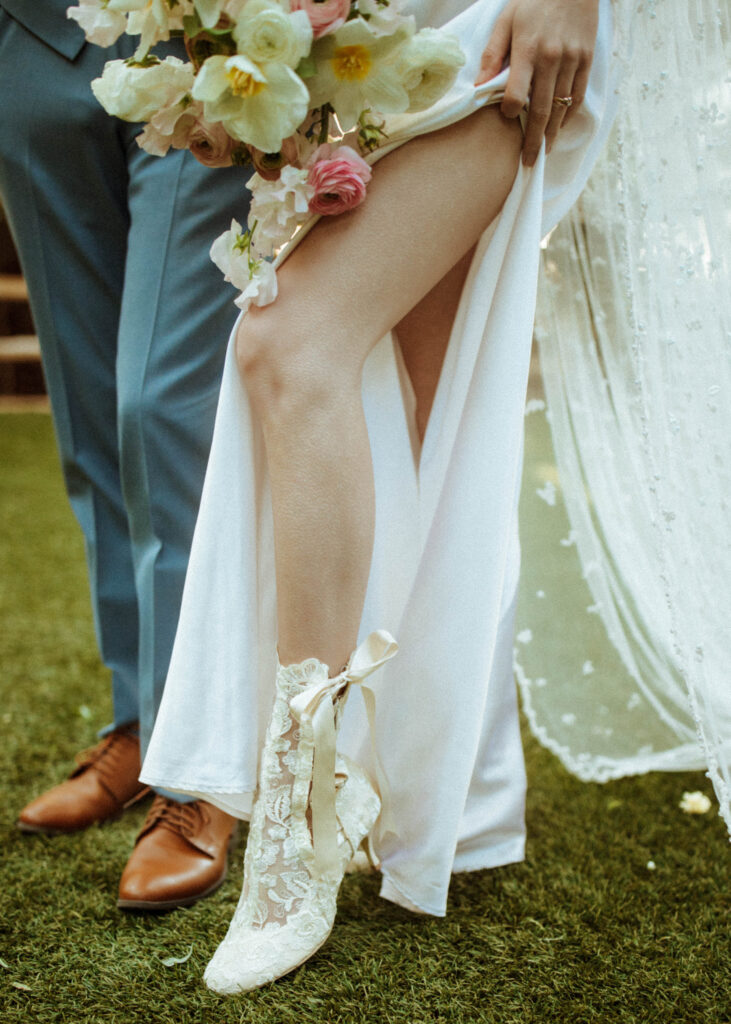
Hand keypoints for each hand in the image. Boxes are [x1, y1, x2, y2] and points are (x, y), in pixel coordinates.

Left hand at [475, 0, 598, 166]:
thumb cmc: (534, 0)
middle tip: (528, 162)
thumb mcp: (506, 19)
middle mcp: (551, 59)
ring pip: (561, 107)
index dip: (510, 111)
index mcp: (527, 50)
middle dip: (534, 140)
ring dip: (552, 134)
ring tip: (544, 152)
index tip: (507, 119)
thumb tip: (480, 88)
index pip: (516, 94)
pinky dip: (569, 115)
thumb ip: (492, 54)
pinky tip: (560, 127)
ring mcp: (572, 61)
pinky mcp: (586, 60)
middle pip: (541, 110)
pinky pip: (577, 96)